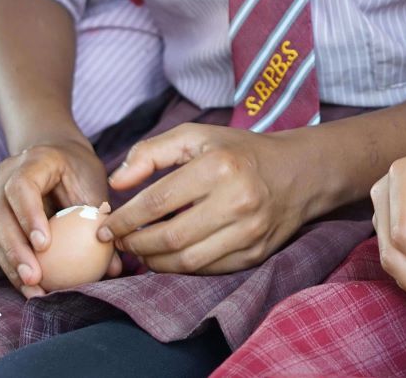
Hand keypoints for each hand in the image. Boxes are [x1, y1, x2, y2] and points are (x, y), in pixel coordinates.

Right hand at [0, 133, 117, 295]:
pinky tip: (29, 288)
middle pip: (1, 214)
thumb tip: (114, 266)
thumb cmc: (79, 171)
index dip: (30, 216)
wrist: (57, 156)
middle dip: (16, 250)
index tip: (44, 245)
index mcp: (33, 160)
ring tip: (32, 291)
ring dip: (12, 265)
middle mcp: (6, 175)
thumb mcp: (93, 185)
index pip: (22, 187)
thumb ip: (101, 220)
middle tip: (34, 278)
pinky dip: (13, 267)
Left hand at [101, 123, 317, 275]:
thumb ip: (151, 152)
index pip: (157, 202)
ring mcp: (249, 231)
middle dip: (136, 244)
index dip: (125, 218)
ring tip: (140, 250)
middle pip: (170, 237)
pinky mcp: (256, 253)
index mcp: (219, 166)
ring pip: (187, 261)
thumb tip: (116, 182)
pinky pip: (208, 270)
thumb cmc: (239, 151)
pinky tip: (169, 256)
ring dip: (154, 261)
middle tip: (120, 241)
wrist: (298, 172)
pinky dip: (182, 267)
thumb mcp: (197, 136)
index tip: (107, 226)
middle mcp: (237, 201)